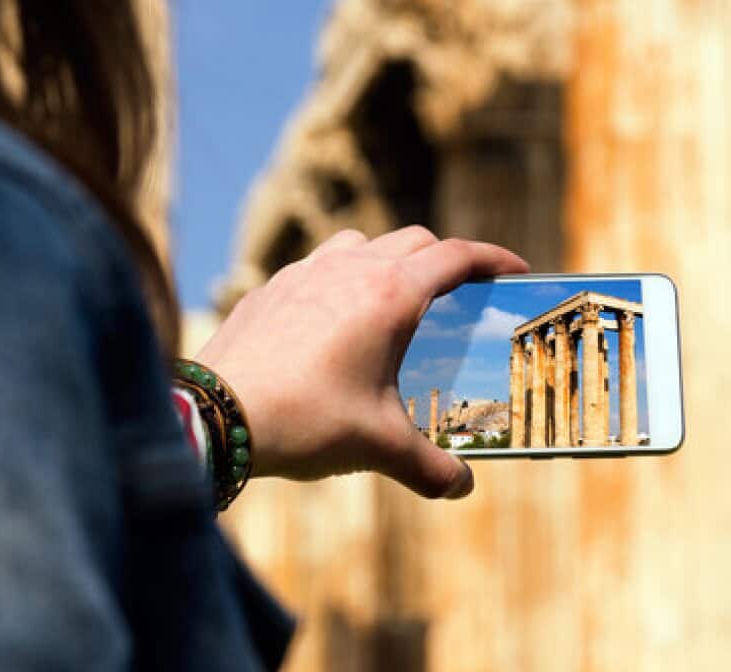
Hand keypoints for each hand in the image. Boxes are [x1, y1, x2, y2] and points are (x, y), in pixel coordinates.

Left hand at [195, 226, 528, 498]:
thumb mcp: (377, 446)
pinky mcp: (269, 289)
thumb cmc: (304, 420)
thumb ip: (430, 467)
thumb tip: (462, 487)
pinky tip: (331, 322)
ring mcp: (304, 273)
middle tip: (460, 295)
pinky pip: (316, 267)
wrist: (214, 415)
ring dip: (387, 259)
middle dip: (445, 261)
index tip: (515, 271)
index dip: (493, 259)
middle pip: (414, 242)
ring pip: (360, 243)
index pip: (456, 256)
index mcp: (389, 294)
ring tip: (394, 301)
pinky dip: (339, 280)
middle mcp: (349, 269)